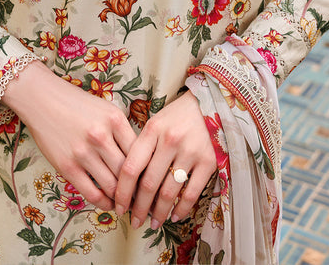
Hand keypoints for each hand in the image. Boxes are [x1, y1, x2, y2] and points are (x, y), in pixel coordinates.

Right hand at [2, 62, 137, 209]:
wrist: (42, 99)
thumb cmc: (77, 104)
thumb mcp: (105, 109)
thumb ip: (121, 131)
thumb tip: (141, 159)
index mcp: (115, 119)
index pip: (140, 152)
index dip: (148, 171)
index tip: (151, 181)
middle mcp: (101, 135)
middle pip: (128, 172)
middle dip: (138, 189)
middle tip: (144, 199)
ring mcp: (83, 152)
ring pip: (112, 186)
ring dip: (122, 199)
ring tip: (128, 204)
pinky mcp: (67, 166)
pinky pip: (92, 193)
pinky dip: (104, 203)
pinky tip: (109, 203)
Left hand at [113, 90, 216, 228]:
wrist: (209, 104)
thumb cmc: (176, 117)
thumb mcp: (155, 123)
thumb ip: (142, 148)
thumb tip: (128, 184)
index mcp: (152, 130)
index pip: (131, 167)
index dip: (122, 192)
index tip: (119, 206)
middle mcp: (170, 141)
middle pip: (149, 184)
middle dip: (139, 208)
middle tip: (135, 222)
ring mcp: (190, 151)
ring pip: (169, 192)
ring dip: (159, 213)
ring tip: (154, 223)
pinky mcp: (208, 161)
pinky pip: (192, 193)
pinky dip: (182, 209)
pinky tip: (175, 216)